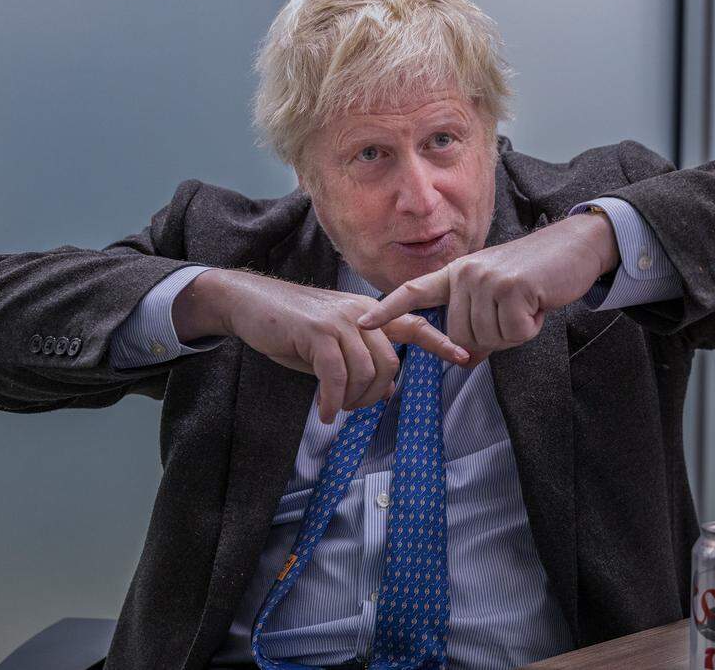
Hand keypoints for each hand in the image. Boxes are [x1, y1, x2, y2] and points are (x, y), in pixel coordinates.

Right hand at [206, 270, 469, 423]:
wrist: (250, 303)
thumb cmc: (292, 328)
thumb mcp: (333, 346)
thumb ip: (362, 361)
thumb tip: (389, 390)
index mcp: (370, 314)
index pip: (414, 325)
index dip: (440, 342)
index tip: (465, 357)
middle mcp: (361, 313)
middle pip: (390, 363)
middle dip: (374, 394)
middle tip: (352, 406)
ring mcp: (340, 320)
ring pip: (366, 371)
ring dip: (352, 400)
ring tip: (335, 406)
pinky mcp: (317, 331)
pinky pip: (337, 375)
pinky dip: (333, 400)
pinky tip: (325, 411)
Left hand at [357, 212, 619, 365]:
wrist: (575, 246)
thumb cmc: (536, 275)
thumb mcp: (498, 296)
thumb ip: (476, 322)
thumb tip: (465, 358)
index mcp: (457, 273)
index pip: (415, 292)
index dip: (389, 310)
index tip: (363, 323)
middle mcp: (466, 273)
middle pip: (461, 336)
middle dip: (491, 336)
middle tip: (515, 312)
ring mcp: (487, 279)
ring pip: (487, 338)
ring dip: (514, 331)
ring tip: (527, 303)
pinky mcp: (512, 288)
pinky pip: (512, 334)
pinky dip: (530, 328)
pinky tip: (538, 303)